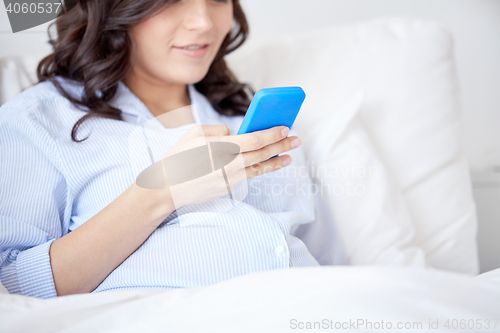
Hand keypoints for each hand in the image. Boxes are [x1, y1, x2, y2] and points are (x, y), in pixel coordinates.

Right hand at [156, 124, 300, 208]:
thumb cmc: (178, 157)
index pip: (253, 139)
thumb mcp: (194, 133)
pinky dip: (262, 169)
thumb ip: (218, 129)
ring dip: (277, 160)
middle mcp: (227, 163)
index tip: (285, 128)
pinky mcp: (227, 188)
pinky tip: (270, 164)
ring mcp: (228, 178)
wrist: (166, 188)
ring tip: (289, 155)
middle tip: (296, 139)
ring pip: (259, 167)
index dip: (272, 134)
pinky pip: (248, 176)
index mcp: (219, 146)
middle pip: (261, 153)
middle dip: (281, 145)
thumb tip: (235, 133)